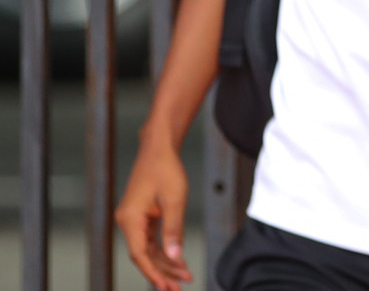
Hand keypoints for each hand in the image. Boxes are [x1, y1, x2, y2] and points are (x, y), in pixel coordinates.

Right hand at [116, 136, 192, 290]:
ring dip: (164, 263)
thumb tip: (175, 257)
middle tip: (180, 286)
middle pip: (144, 255)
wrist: (159, 149)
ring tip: (183, 277)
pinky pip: (150, 239)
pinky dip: (163, 250)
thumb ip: (174, 230)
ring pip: (147, 249)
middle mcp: (127, 221)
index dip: (153, 272)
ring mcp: (133, 219)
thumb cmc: (165, 169)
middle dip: (162, 272)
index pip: (139, 254)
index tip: (166, 286)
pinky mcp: (141, 216)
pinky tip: (176, 260)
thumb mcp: (175, 200)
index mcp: (130, 219)